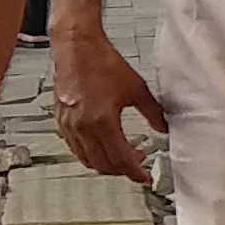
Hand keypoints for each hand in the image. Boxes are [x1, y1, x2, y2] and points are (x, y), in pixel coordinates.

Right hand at [47, 30, 168, 182]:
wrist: (76, 47)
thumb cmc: (101, 61)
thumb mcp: (136, 88)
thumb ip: (152, 111)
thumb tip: (162, 127)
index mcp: (103, 121)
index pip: (121, 160)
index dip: (135, 173)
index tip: (144, 178)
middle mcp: (83, 127)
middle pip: (103, 164)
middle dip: (122, 170)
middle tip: (136, 165)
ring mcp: (70, 125)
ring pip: (87, 159)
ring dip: (105, 164)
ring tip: (119, 157)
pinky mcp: (62, 120)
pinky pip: (74, 148)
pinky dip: (88, 154)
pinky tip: (98, 147)